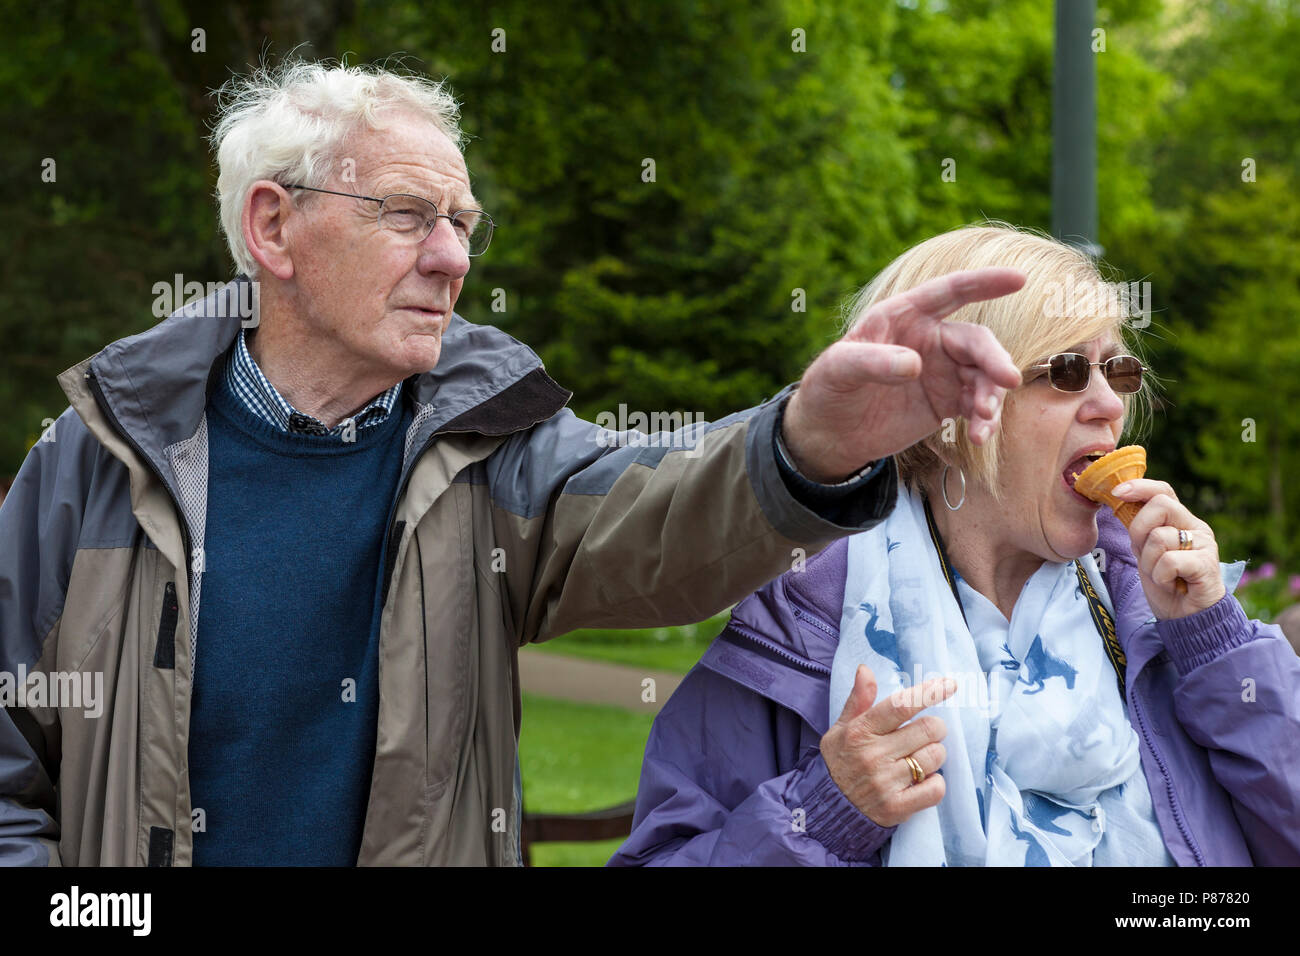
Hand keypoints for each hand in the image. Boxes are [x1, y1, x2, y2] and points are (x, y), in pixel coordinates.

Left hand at [781, 268, 1025, 481]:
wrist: (829, 434)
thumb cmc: (828, 389)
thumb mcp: (838, 369)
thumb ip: (872, 362)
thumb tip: (915, 365)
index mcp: (904, 316)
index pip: (949, 292)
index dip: (983, 283)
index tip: (1018, 278)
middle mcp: (930, 339)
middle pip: (976, 342)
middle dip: (995, 359)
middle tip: (1007, 382)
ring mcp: (942, 371)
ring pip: (984, 375)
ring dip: (992, 396)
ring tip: (983, 422)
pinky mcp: (947, 402)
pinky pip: (978, 405)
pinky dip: (985, 419)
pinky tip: (979, 437)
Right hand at [820, 664, 954, 827]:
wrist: (828, 808)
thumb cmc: (839, 762)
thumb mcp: (840, 728)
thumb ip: (858, 700)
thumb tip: (866, 669)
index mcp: (860, 731)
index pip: (900, 705)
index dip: (928, 692)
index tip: (949, 684)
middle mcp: (873, 756)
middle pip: (927, 729)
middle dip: (935, 728)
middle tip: (928, 732)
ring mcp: (885, 783)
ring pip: (935, 757)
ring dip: (935, 755)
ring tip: (920, 758)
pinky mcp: (896, 808)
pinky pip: (936, 789)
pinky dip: (936, 783)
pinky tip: (923, 780)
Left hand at [1111, 478, 1226, 619]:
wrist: (1186, 616)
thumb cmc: (1165, 582)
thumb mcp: (1144, 550)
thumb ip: (1138, 527)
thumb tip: (1118, 499)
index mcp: (1181, 520)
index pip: (1163, 491)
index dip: (1140, 487)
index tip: (1116, 492)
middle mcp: (1195, 527)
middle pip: (1160, 505)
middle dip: (1139, 530)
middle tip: (1143, 554)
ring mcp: (1205, 544)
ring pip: (1159, 537)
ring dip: (1149, 562)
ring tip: (1162, 575)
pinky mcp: (1206, 564)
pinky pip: (1169, 561)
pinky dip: (1161, 576)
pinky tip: (1171, 584)